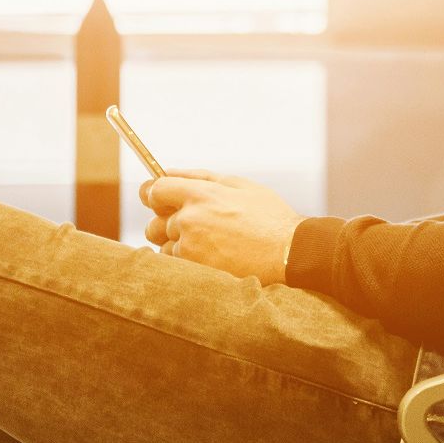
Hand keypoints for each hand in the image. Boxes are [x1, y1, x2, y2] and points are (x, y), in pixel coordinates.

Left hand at [139, 168, 302, 284]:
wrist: (288, 254)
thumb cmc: (269, 217)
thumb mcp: (240, 185)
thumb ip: (200, 176)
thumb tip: (167, 171)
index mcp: (201, 194)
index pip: (155, 191)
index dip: (156, 196)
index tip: (162, 202)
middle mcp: (190, 220)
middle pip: (155, 223)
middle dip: (167, 225)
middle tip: (195, 229)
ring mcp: (190, 247)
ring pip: (165, 247)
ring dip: (178, 246)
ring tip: (210, 246)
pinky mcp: (194, 270)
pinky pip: (176, 265)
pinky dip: (187, 263)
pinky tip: (213, 260)